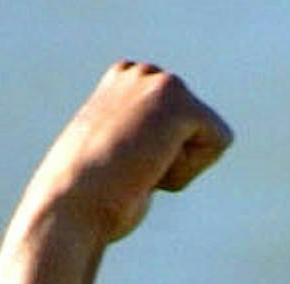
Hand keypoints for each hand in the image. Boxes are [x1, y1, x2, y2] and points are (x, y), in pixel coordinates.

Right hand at [22, 61, 233, 243]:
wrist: (70, 206)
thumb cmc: (83, 199)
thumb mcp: (110, 161)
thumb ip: (137, 148)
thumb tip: (153, 160)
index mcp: (121, 81)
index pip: (179, 125)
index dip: (159, 159)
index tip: (120, 167)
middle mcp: (141, 72)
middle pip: (198, 129)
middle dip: (174, 160)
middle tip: (129, 171)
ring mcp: (159, 82)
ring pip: (210, 136)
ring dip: (180, 166)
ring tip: (136, 169)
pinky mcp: (179, 102)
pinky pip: (219, 142)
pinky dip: (190, 169)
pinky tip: (150, 169)